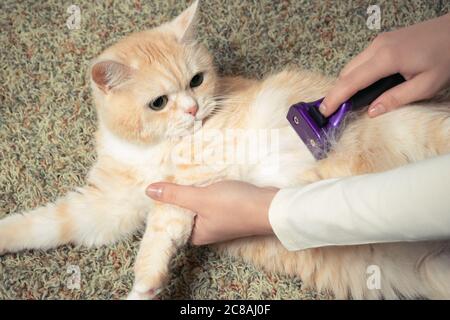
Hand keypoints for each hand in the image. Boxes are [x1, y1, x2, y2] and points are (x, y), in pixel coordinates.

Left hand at [145, 180, 277, 244]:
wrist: (271, 206)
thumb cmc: (235, 206)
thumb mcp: (200, 198)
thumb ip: (175, 195)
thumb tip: (148, 191)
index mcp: (196, 234)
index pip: (171, 222)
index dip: (162, 207)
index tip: (154, 189)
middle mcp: (206, 230)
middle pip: (184, 212)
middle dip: (176, 195)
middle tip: (164, 175)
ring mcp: (219, 220)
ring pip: (198, 204)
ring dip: (192, 190)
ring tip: (179, 172)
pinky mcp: (229, 209)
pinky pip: (211, 198)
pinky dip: (205, 188)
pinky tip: (201, 175)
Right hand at [320, 13, 449, 117]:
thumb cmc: (446, 56)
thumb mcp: (426, 85)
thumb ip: (396, 99)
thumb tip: (372, 111)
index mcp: (386, 58)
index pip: (351, 82)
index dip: (335, 98)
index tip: (323, 112)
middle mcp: (377, 47)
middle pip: (346, 73)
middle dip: (337, 93)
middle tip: (335, 112)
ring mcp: (379, 41)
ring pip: (352, 66)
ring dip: (346, 84)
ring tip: (347, 103)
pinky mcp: (383, 41)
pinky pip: (361, 60)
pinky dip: (356, 75)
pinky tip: (362, 87)